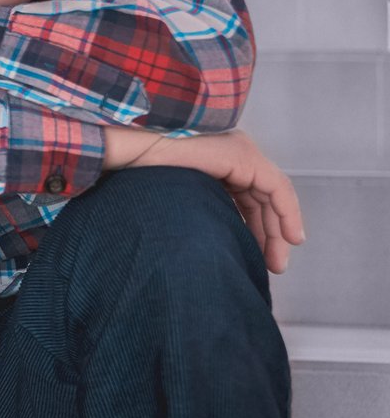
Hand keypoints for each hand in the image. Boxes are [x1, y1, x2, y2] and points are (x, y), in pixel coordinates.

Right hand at [110, 127, 305, 274]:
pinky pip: (276, 188)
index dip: (256, 227)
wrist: (128, 151)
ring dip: (277, 229)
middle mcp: (228, 153)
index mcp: (211, 160)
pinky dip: (286, 213)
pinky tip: (289, 238)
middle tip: (272, 266)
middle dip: (268, 233)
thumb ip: (196, 210)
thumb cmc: (137, 175)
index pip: (245, 196)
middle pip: (260, 198)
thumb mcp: (175, 198)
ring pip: (272, 194)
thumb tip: (204, 241)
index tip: (259, 257)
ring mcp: (237, 151)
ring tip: (276, 262)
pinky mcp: (242, 156)